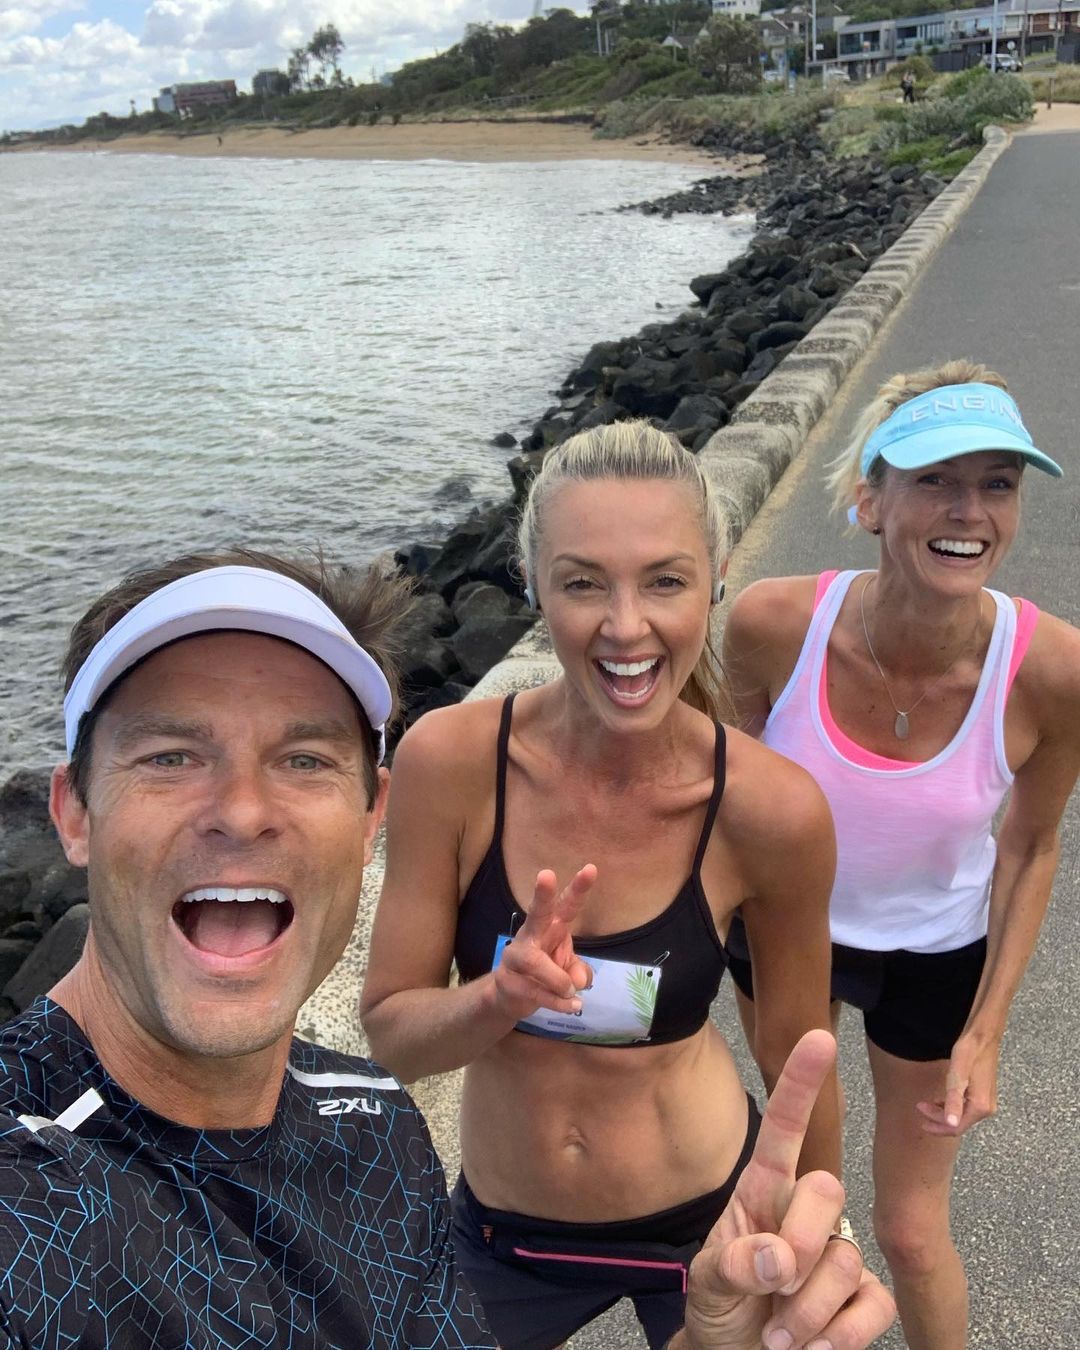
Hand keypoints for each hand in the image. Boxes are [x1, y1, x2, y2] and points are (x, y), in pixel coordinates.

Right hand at [491, 866, 595, 1022]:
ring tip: (572, 992)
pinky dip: (558, 1002)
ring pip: (536, 962)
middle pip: (536, 912)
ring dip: (558, 980)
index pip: (566, 905)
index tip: (591, 869)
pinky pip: (536, 992)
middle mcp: (531, 935)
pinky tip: (572, 1007)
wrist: (509, 998)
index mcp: (551, 927)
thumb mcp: (569, 971)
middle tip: (546, 874)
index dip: (578, 888)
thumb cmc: (545, 974)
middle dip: (542, 894)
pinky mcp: (508, 981)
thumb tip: (578, 980)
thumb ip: (579, 971)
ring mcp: (515, 957)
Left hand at [679, 1031, 894, 1349]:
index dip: (800, 1084)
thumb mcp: (707, 1282)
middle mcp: (806, 1212)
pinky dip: (843, 1335)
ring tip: (778, 1334)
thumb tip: (778, 1258)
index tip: (818, 1037)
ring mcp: (841, 1252)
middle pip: (827, 1190)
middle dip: (799, 1244)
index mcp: (763, 1191)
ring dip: (807, 1312)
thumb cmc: (722, 1307)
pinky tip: (818, 1347)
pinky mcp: (867, 1297)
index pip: (784, 1128)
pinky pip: (875, 1305)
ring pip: (846, 1260)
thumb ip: (732, 1264)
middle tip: (771, 1291)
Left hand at [915, 1031, 999, 1136]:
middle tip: (920, 1108)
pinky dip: (951, 1107)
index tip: (920, 1116)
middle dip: (938, 1119)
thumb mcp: (957, 1076)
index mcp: (980, 1107)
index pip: (955, 1127)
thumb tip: (951, 1124)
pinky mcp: (983, 1094)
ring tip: (927, 1105)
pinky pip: (965, 1107)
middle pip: (959, 1124)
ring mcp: (986, 1101)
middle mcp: (986, 1108)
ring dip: (943, 1113)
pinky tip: (941, 1100)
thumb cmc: (970, 1052)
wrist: (983, 1036)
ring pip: (961, 1116)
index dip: (936, 1125)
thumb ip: (953, 1101)